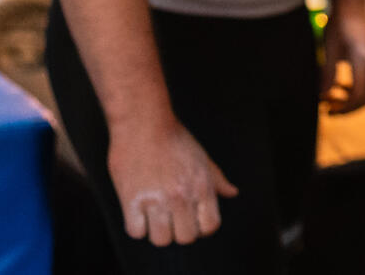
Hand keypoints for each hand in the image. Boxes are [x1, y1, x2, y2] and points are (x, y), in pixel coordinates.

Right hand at [107, 117, 237, 245]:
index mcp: (201, 186)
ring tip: (154, 216)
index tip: (192, 221)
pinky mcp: (132, 199)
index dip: (201, 228)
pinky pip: (136, 232)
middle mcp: (181, 195)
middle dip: (179, 231)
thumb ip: (217, 180)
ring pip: (161, 240)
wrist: (144, 123)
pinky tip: (138, 213)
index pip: (210, 226)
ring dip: (157, 231)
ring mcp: (157, 199)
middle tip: (171, 219)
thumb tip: (232, 193)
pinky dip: (137, 226)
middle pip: (185, 238)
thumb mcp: (202, 157)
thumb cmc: (175, 139)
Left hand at [321, 2, 364, 113]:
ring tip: (328, 99)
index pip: (360, 97)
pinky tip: (336, 87)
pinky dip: (352, 90)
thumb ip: (328, 73)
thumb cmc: (340, 23)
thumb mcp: (330, 48)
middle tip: (327, 109)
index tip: (327, 111)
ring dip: (349, 100)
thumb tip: (322, 96)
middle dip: (347, 108)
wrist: (353, 4)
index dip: (344, 109)